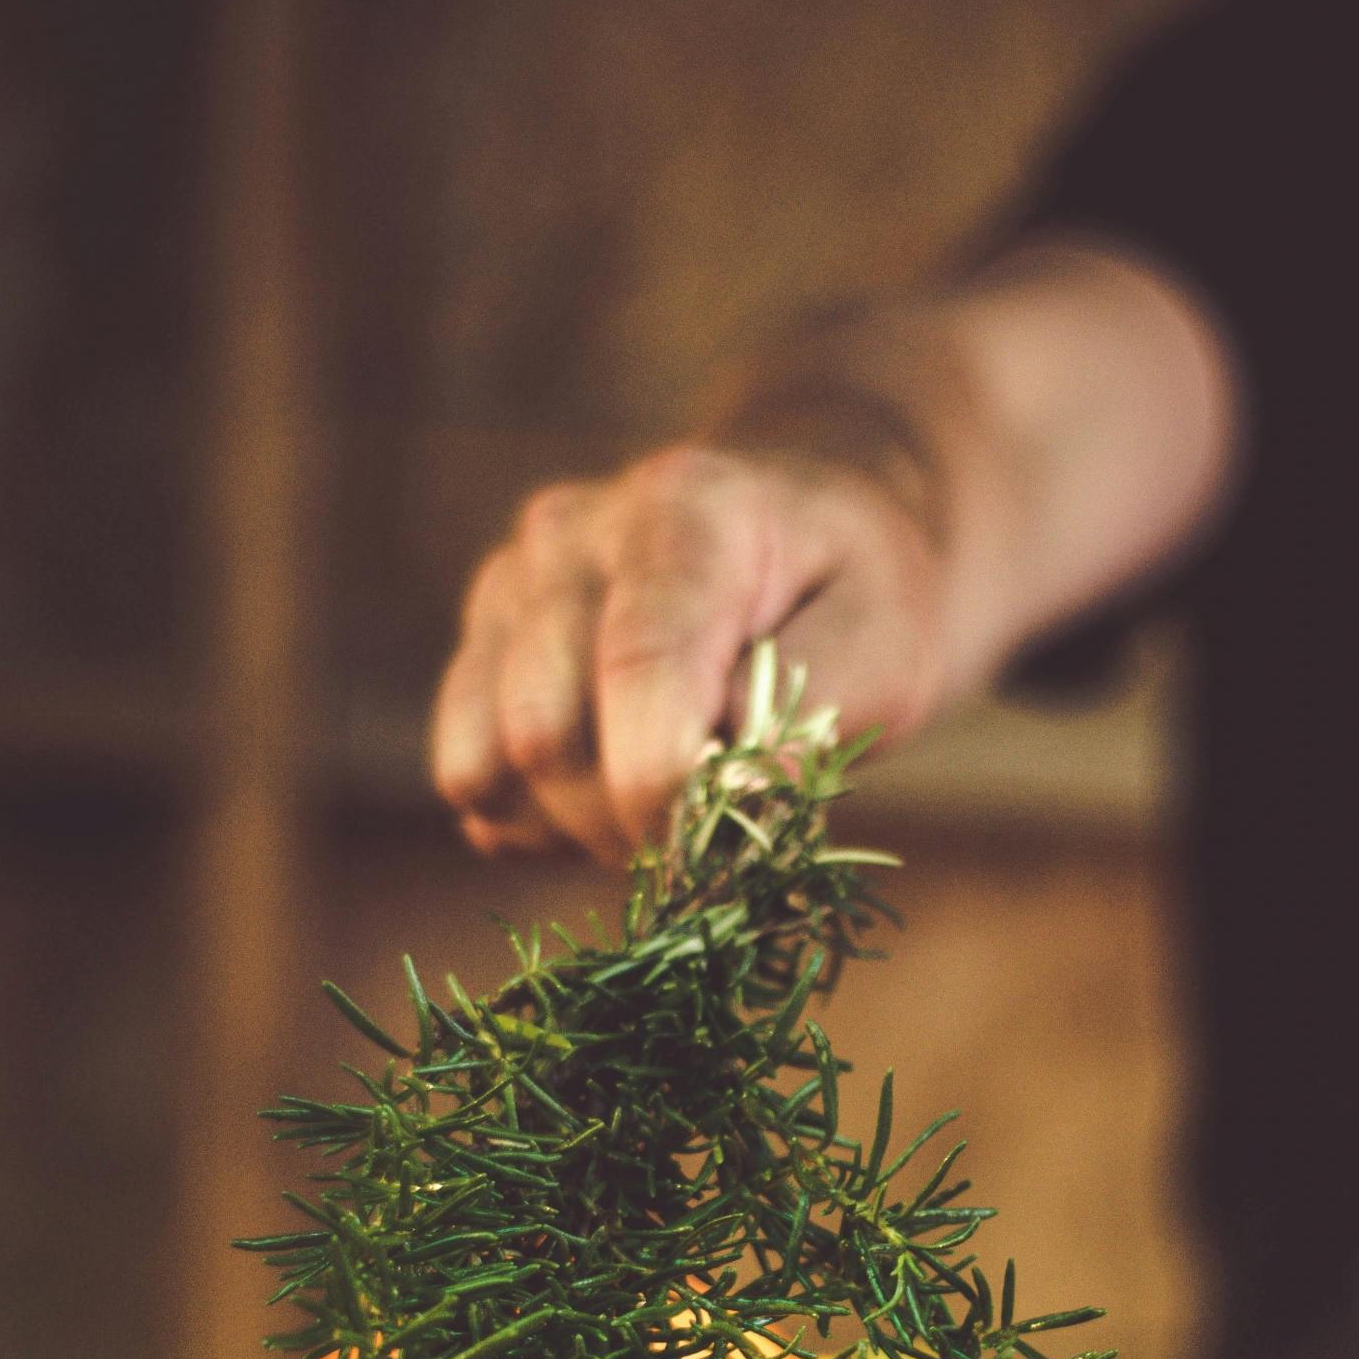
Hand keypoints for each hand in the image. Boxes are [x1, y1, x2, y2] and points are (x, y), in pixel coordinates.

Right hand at [431, 442, 946, 860]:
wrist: (806, 533)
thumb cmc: (856, 592)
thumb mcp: (888, 643)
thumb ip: (814, 712)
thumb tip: (729, 793)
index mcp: (680, 514)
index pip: (636, 668)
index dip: (667, 787)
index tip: (721, 844)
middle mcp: (568, 538)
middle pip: (543, 733)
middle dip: (628, 821)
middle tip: (712, 830)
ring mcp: (509, 589)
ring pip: (491, 765)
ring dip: (579, 829)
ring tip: (666, 807)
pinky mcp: (479, 647)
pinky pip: (471, 779)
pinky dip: (540, 822)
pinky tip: (613, 796)